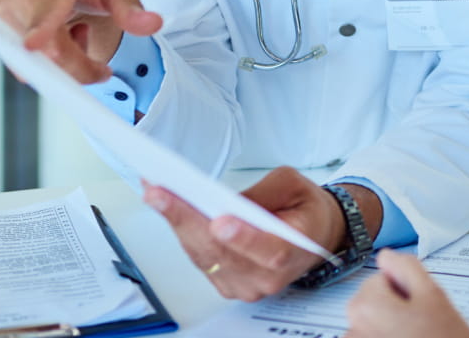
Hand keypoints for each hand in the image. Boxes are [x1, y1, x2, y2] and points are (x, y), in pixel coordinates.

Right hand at [0, 0, 161, 82]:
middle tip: (103, 70)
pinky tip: (58, 36)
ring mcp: (6, 6)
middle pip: (46, 48)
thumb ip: (132, 9)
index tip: (32, 43)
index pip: (49, 5)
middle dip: (77, 68)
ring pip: (34, 61)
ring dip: (63, 61)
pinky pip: (23, 61)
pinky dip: (47, 59)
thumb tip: (154, 25)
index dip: (41, 27)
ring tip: (76, 31)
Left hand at [143, 167, 379, 300]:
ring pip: (204, 256)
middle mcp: (266, 277)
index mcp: (293, 251)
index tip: (220, 221)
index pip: (270, 251)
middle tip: (161, 193)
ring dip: (176, 223)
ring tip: (155, 193)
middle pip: (222, 253)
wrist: (313, 235)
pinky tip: (166, 207)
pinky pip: (199, 258)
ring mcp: (243, 285)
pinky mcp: (225, 282)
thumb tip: (228, 200)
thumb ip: (264, 193)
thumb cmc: (303, 208)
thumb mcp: (293, 184)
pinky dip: (181, 231)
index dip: (244, 238)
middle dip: (187, 219)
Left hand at [346, 249, 468, 337]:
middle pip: (372, 304)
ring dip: (388, 332)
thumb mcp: (434, 296)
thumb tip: (386, 256)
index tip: (418, 307)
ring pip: (372, 328)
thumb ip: (407, 267)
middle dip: (392, 311)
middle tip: (421, 328)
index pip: (380, 279)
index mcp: (366, 305)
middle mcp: (352, 330)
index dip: (403, 290)